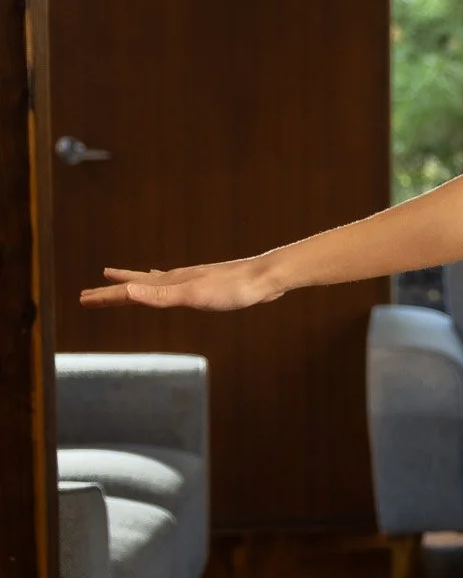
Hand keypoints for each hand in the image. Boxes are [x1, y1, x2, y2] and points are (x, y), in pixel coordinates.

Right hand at [78, 257, 282, 310]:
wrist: (266, 277)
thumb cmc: (232, 288)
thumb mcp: (193, 295)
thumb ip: (160, 295)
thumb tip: (126, 292)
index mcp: (169, 284)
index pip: (129, 293)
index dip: (106, 298)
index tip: (82, 300)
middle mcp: (176, 279)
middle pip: (136, 286)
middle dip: (113, 292)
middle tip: (88, 294)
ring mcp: (191, 280)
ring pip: (153, 283)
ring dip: (134, 284)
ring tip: (121, 280)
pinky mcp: (207, 285)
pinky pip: (174, 284)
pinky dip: (162, 283)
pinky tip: (166, 279)